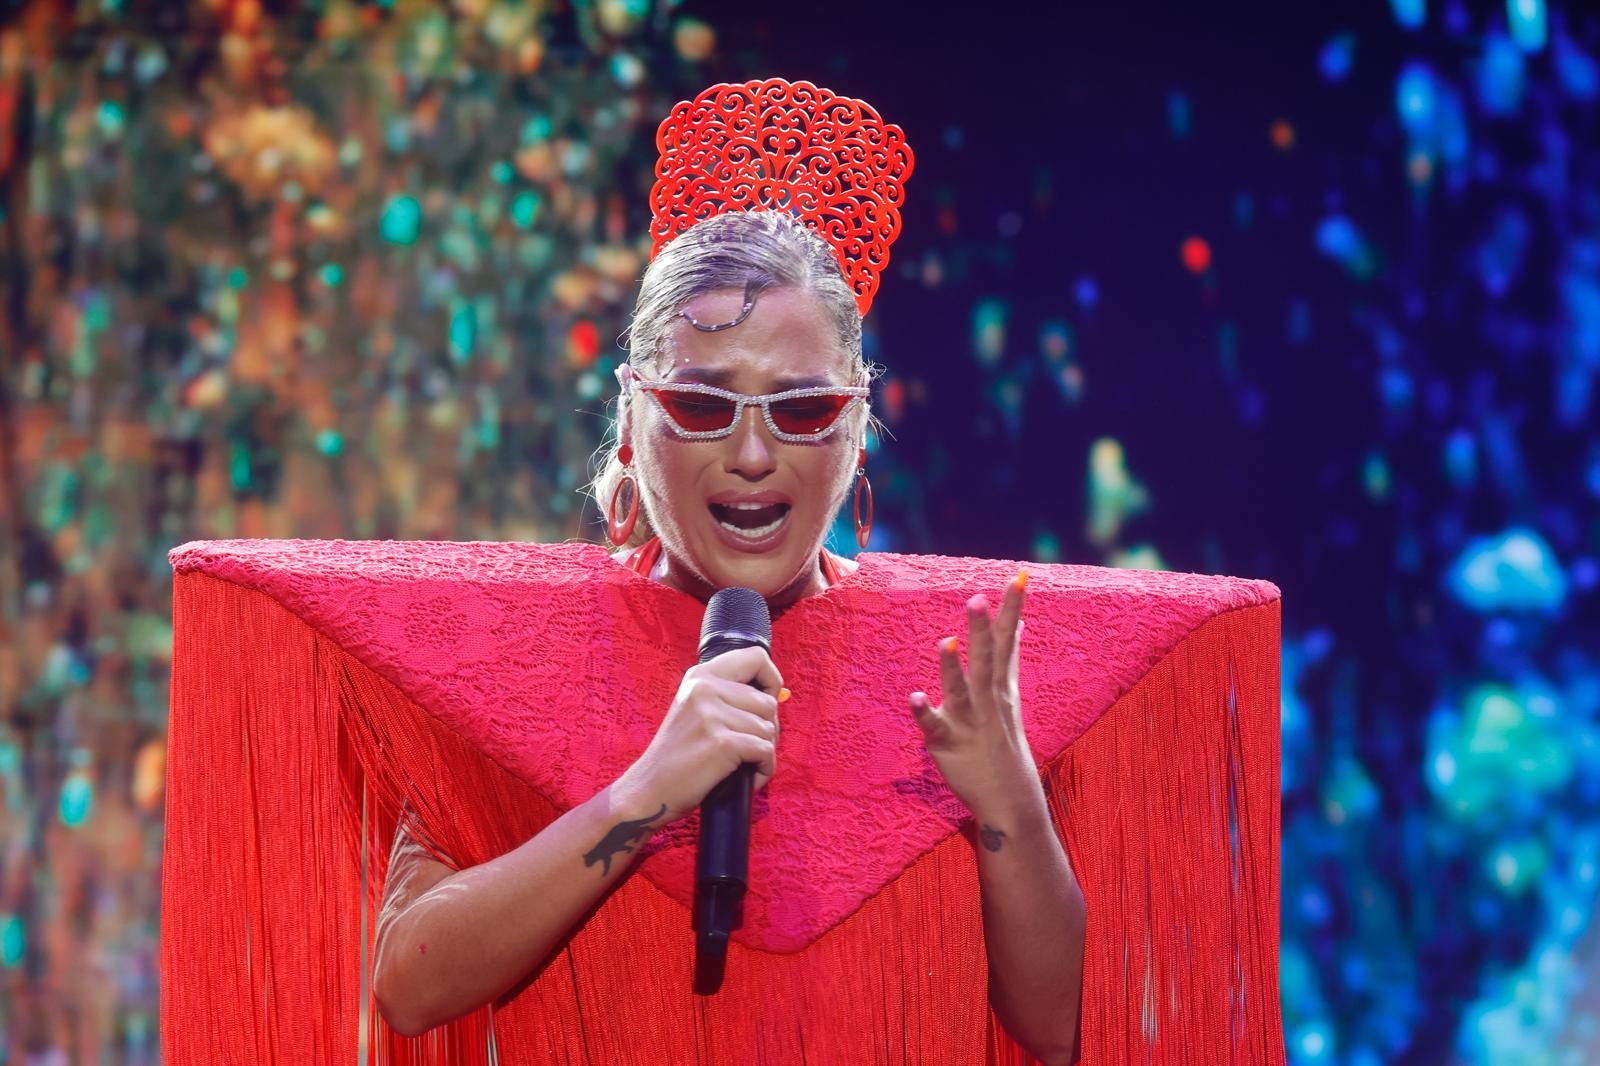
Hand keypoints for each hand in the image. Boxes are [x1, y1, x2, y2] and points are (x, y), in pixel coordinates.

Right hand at [614, 646, 787, 823]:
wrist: (649, 790)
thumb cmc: (678, 755)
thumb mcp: (696, 709)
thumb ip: (729, 696)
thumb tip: (777, 696)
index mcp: (700, 675)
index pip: (756, 657)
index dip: (771, 680)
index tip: (767, 702)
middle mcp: (705, 688)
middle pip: (768, 703)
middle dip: (768, 730)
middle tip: (749, 748)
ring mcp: (712, 714)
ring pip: (769, 729)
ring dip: (764, 753)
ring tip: (742, 764)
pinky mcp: (721, 742)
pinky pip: (765, 751)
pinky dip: (763, 770)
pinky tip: (747, 778)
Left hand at [909, 570, 1040, 817]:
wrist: (1010, 801)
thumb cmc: (1005, 743)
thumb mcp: (1010, 696)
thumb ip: (1010, 658)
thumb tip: (1018, 624)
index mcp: (1000, 685)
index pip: (1007, 640)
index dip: (1012, 609)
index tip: (1019, 576)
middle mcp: (987, 700)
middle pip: (986, 660)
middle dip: (983, 630)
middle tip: (979, 597)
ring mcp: (968, 722)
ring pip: (960, 691)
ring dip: (952, 667)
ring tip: (947, 640)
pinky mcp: (947, 744)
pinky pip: (934, 727)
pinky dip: (925, 713)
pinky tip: (913, 696)